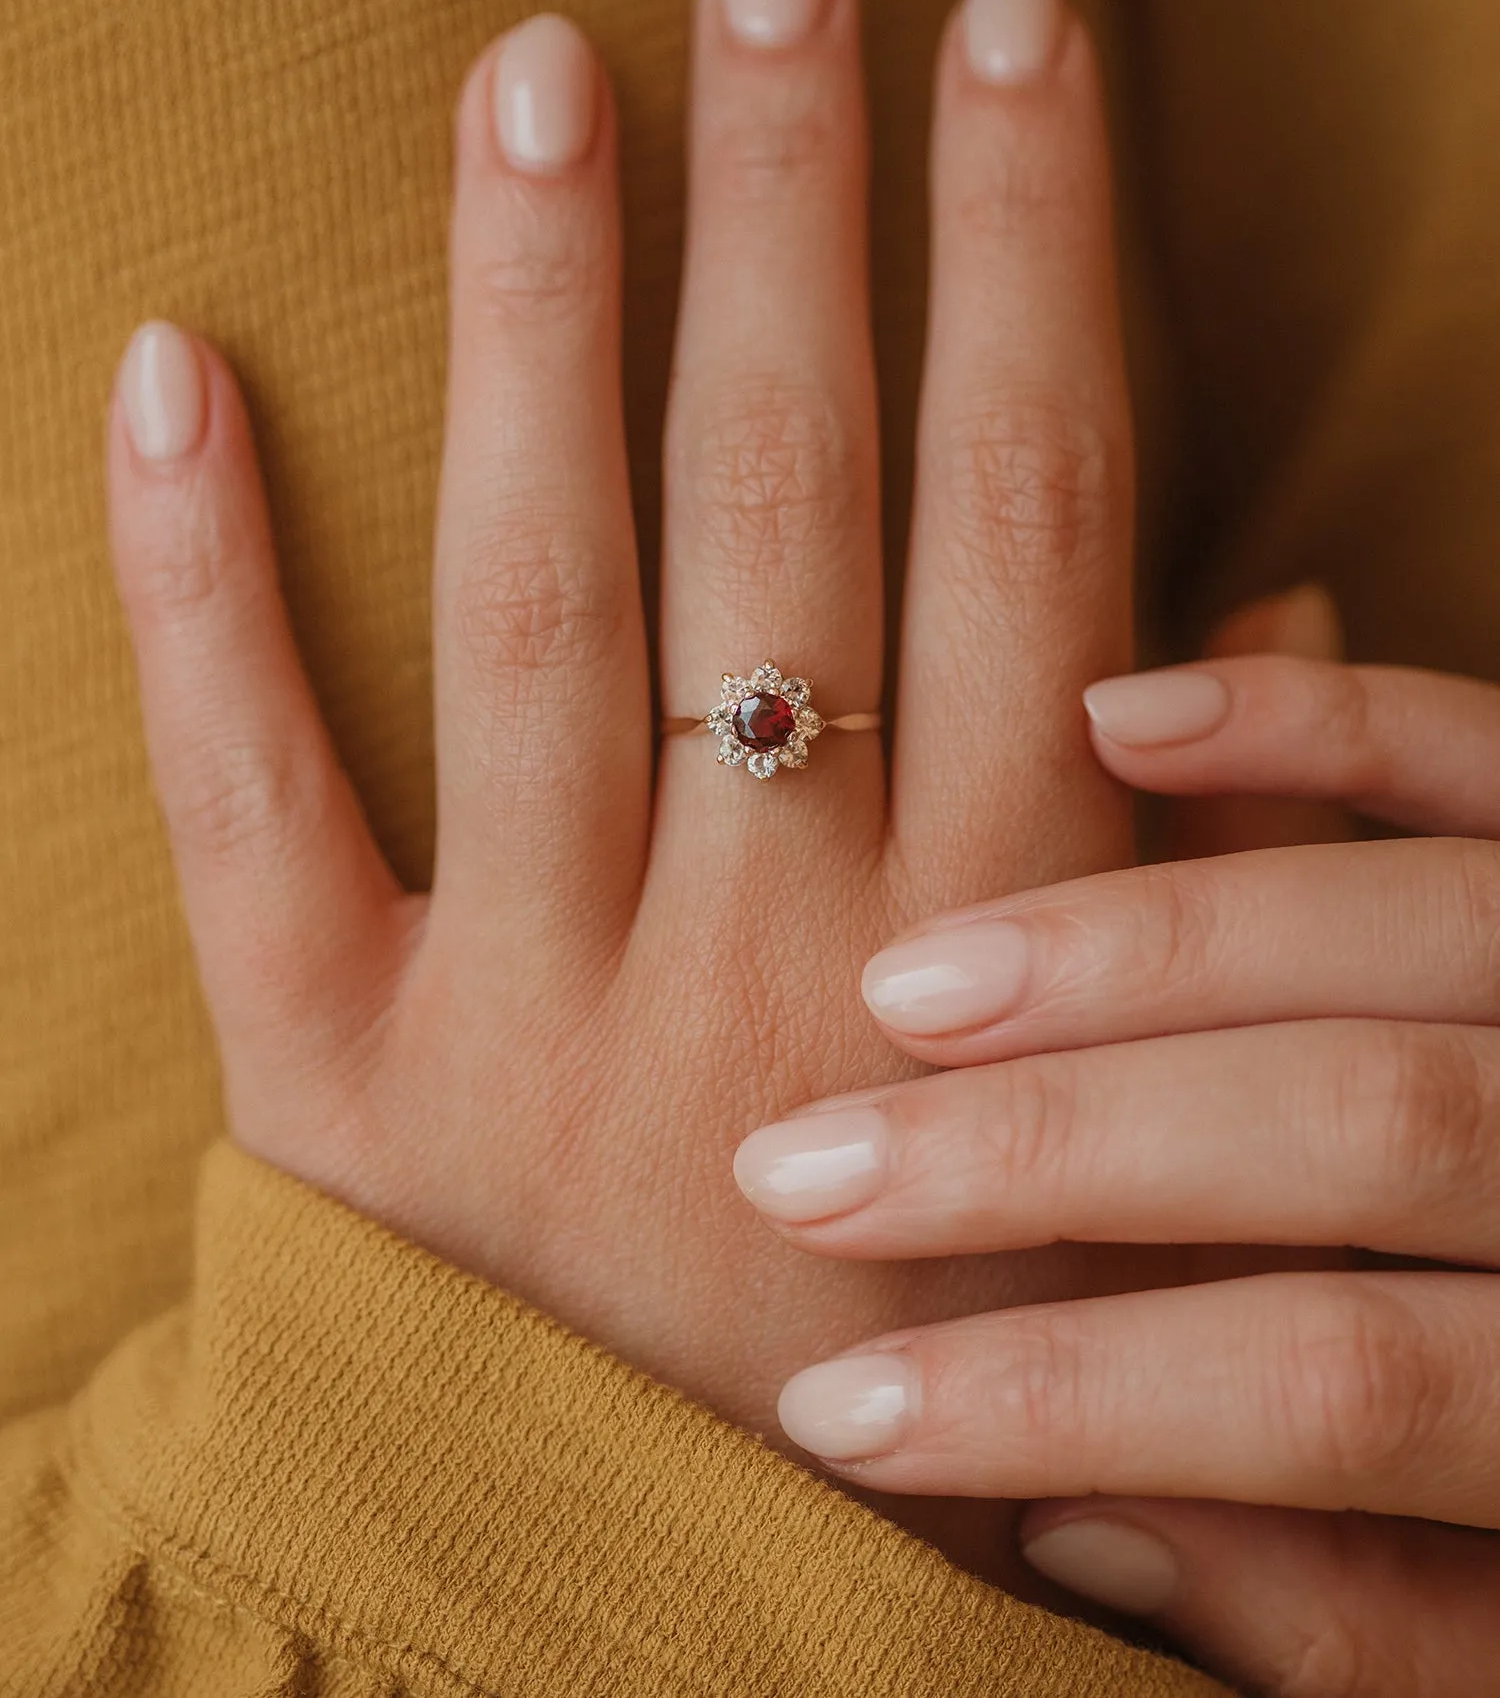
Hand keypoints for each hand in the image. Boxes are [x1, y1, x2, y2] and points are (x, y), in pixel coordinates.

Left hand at [106, 0, 1147, 1580]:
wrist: (688, 1645)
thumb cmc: (963, 1367)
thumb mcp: (1151, 1149)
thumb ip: (1202, 867)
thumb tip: (1262, 587)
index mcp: (1002, 949)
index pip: (1033, 508)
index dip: (1030, 245)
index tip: (1014, 35)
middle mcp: (779, 949)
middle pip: (800, 492)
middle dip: (803, 201)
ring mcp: (536, 1009)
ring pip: (542, 590)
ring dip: (541, 307)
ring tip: (539, 71)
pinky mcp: (336, 1086)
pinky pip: (246, 796)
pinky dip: (190, 581)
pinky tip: (166, 365)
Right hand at [736, 646, 1499, 1689]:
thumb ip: (1353, 1616)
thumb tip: (1068, 1519)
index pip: (1339, 1384)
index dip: (1074, 1398)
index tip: (840, 1406)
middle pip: (1349, 1121)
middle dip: (1050, 1147)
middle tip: (807, 1166)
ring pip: (1390, 925)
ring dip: (1124, 943)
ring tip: (902, 985)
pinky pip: (1482, 756)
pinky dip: (1311, 723)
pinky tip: (1116, 717)